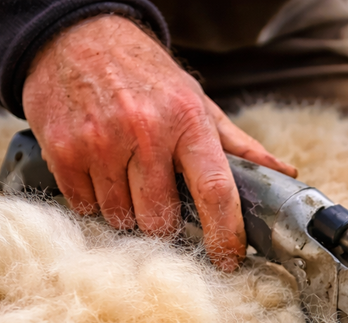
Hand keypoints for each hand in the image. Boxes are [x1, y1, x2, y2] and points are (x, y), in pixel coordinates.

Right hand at [22, 15, 296, 269]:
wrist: (77, 37)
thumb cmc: (146, 77)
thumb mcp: (197, 102)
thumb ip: (239, 145)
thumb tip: (284, 174)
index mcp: (188, 121)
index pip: (215, 191)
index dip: (224, 234)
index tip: (228, 260)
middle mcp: (145, 131)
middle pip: (161, 218)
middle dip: (164, 222)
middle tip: (160, 202)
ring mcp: (101, 142)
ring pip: (121, 218)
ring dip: (127, 212)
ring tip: (126, 179)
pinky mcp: (64, 151)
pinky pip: (85, 206)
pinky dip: (94, 201)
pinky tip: (100, 173)